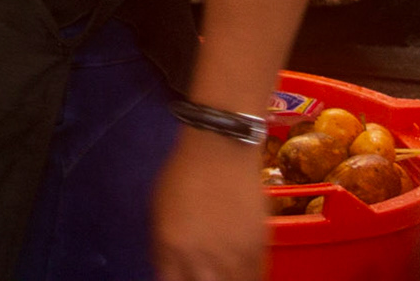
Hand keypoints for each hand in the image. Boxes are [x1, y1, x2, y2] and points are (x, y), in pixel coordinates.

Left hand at [151, 128, 267, 280]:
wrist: (221, 151)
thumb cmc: (183, 176)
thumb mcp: (160, 212)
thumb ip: (164, 249)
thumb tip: (169, 272)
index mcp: (172, 248)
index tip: (179, 277)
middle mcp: (202, 259)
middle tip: (200, 274)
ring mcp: (234, 257)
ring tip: (219, 273)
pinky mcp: (259, 250)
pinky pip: (255, 278)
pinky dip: (247, 278)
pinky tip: (239, 272)